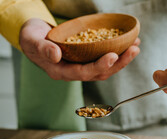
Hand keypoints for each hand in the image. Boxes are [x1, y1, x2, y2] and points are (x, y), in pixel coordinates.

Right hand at [19, 18, 139, 80]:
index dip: (98, 66)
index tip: (112, 55)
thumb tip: (56, 55)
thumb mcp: (32, 41)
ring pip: (104, 67)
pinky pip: (102, 58)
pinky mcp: (85, 59)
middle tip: (134, 49)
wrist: (32, 37)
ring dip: (121, 59)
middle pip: (99, 72)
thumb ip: (43, 49)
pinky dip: (116, 52)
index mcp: (61, 72)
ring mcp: (79, 66)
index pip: (83, 72)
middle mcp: (73, 72)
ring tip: (135, 46)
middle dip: (118, 62)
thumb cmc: (31, 38)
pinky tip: (126, 43)